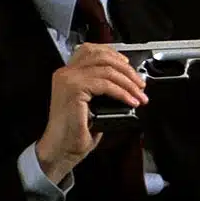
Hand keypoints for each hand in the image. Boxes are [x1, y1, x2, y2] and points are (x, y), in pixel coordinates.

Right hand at [36, 43, 147, 183]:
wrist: (60, 150)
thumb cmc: (73, 133)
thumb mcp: (90, 103)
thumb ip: (100, 87)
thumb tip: (124, 82)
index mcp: (67, 73)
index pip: (92, 50)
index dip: (114, 55)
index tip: (129, 66)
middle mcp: (66, 73)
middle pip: (102, 57)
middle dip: (126, 70)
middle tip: (140, 84)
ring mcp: (69, 79)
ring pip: (107, 69)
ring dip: (128, 82)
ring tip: (139, 95)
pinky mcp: (75, 89)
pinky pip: (106, 84)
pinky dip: (123, 92)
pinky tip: (131, 101)